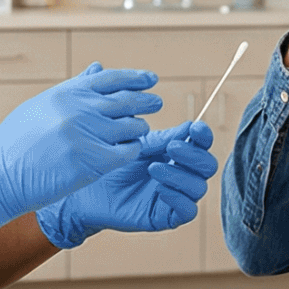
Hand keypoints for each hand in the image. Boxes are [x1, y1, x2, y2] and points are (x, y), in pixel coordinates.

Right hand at [0, 64, 160, 249]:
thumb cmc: (15, 144)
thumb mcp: (40, 107)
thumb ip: (73, 89)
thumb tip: (98, 68)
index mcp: (66, 94)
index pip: (111, 79)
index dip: (135, 78)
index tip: (151, 79)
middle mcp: (77, 110)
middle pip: (126, 101)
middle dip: (146, 101)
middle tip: (157, 103)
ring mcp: (84, 135)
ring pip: (131, 127)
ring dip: (138, 129)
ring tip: (138, 132)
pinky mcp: (89, 162)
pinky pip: (126, 152)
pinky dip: (132, 151)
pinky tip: (130, 151)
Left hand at [37, 122, 218, 247]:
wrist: (80, 192)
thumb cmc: (99, 161)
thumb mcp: (114, 132)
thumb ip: (124, 104)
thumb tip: (125, 72)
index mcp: (171, 150)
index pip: (200, 141)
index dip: (202, 134)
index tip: (193, 126)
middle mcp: (177, 172)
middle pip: (208, 164)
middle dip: (193, 153)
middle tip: (170, 145)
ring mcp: (173, 195)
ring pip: (199, 187)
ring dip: (181, 174)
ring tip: (154, 166)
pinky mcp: (164, 216)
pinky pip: (186, 211)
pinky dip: (178, 198)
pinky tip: (159, 188)